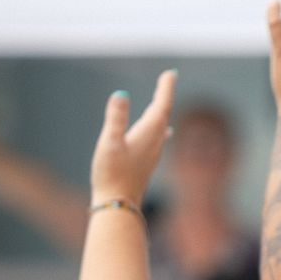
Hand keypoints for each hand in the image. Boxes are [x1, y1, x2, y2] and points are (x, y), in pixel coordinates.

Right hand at [90, 71, 175, 203]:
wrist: (118, 206)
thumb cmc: (112, 175)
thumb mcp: (109, 143)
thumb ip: (115, 118)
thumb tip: (120, 95)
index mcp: (148, 133)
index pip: (161, 105)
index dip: (166, 88)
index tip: (170, 73)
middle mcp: (155, 142)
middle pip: (163, 113)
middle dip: (164, 95)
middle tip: (168, 78)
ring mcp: (152, 154)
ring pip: (162, 126)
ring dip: (162, 110)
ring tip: (163, 99)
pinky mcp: (146, 163)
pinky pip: (158, 138)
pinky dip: (160, 127)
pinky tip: (166, 132)